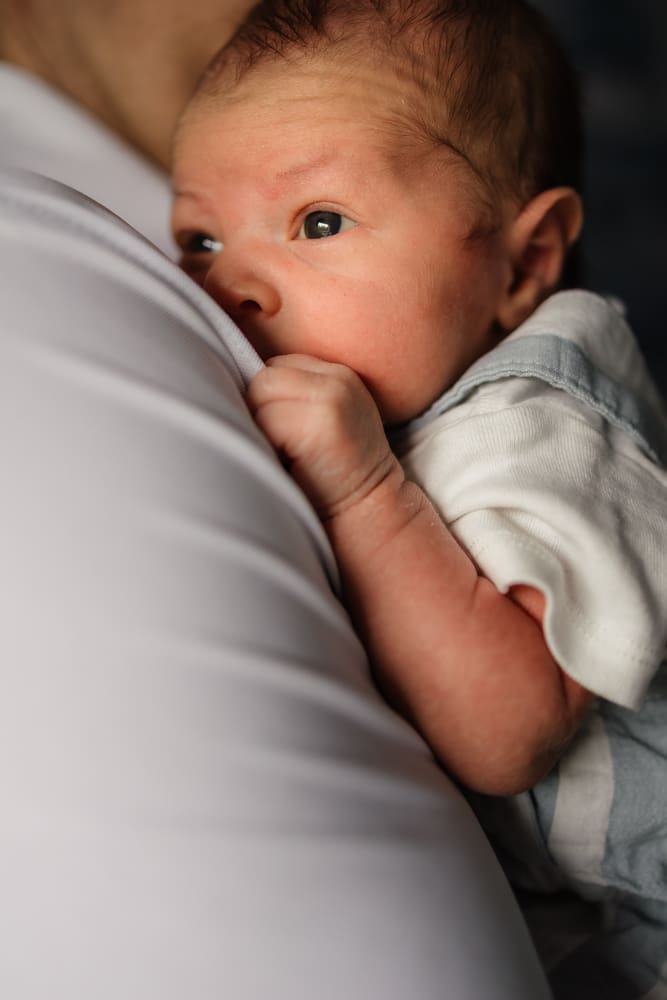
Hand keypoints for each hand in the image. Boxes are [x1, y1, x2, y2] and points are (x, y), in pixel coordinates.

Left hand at [245, 355, 400, 519]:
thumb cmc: (333, 476)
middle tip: (282, 448)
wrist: (371, 511)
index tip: (282, 434)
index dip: (267, 402)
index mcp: (337, 375)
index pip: (275, 367)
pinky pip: (266, 419)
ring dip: (260, 426)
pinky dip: (267, 444)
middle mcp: (337, 379)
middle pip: (263, 377)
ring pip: (259, 394)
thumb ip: (291, 398)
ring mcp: (331, 397)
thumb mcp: (321, 422)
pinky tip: (291, 464)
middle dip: (259, 411)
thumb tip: (226, 386)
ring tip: (287, 455)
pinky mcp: (322, 421)